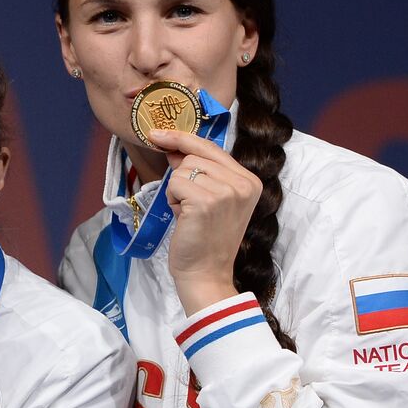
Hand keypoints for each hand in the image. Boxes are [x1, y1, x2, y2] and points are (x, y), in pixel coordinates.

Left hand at [149, 129, 262, 313]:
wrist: (205, 273)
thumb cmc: (204, 239)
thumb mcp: (211, 199)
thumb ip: (200, 171)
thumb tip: (174, 146)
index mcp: (249, 180)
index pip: (211, 147)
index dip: (182, 138)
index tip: (157, 133)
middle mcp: (243, 183)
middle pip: (194, 155)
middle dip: (182, 178)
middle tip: (190, 206)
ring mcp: (227, 191)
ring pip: (182, 168)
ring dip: (177, 191)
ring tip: (189, 214)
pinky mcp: (206, 201)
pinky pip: (174, 183)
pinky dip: (172, 200)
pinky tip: (183, 218)